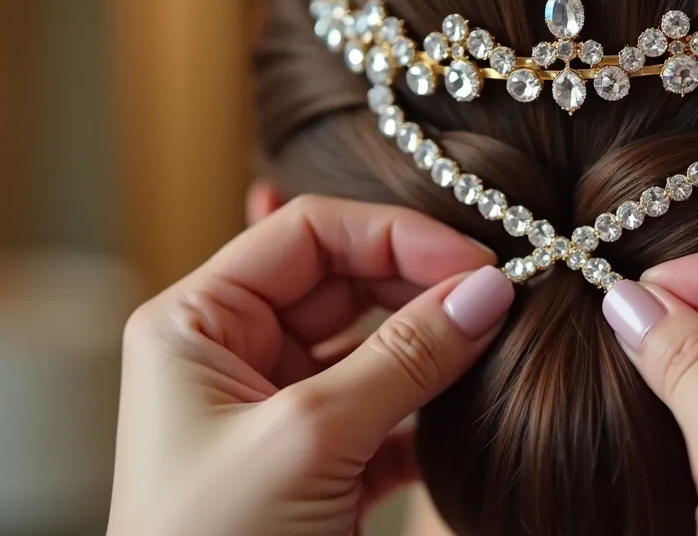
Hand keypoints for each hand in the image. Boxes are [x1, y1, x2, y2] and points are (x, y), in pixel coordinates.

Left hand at [108, 196, 514, 535]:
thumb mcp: (309, 440)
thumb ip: (402, 357)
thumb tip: (488, 289)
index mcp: (195, 323)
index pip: (307, 236)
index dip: (395, 236)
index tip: (478, 260)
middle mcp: (230, 354)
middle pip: (344, 281)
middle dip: (422, 285)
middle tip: (502, 298)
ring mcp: (274, 409)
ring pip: (370, 345)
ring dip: (432, 344)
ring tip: (497, 343)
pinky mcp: (315, 462)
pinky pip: (382, 407)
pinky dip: (427, 408)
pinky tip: (468, 411)